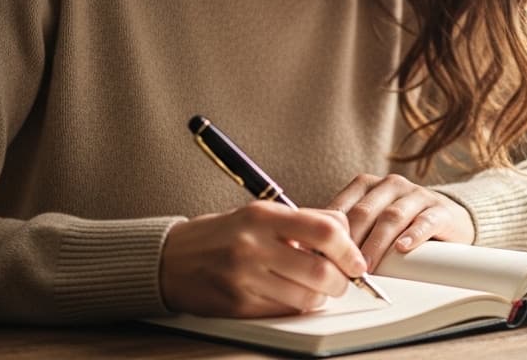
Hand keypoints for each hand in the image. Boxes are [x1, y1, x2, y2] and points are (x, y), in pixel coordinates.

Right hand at [159, 202, 366, 317]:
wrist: (170, 260)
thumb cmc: (222, 235)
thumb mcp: (259, 214)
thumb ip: (301, 221)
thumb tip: (345, 233)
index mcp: (263, 216)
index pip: (324, 231)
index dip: (349, 250)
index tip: (356, 261)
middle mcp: (253, 245)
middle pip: (321, 270)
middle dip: (341, 281)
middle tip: (342, 281)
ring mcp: (244, 278)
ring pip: (306, 297)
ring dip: (320, 297)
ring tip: (314, 289)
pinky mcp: (237, 305)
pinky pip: (284, 311)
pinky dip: (296, 307)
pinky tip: (290, 296)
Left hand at [326, 173, 474, 270]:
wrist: (446, 218)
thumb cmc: (399, 224)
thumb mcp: (370, 221)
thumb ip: (346, 232)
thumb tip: (311, 255)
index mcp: (367, 185)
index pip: (343, 205)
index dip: (331, 232)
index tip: (320, 256)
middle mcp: (391, 185)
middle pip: (365, 211)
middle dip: (351, 241)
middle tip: (341, 266)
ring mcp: (416, 195)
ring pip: (392, 217)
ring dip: (377, 243)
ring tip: (367, 265)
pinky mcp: (440, 210)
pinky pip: (424, 221)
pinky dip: (412, 235)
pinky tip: (402, 248)